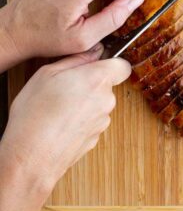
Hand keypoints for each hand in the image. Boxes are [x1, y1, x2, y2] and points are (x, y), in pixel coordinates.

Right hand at [0, 44, 128, 191]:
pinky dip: (79, 121)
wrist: (32, 157)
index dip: (110, 63)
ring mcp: (102, 122)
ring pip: (97, 104)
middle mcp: (106, 101)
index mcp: (98, 80)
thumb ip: (76, 59)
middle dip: (90, 84)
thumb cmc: (36, 114)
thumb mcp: (48, 73)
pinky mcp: (95, 139)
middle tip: (64, 86)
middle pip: (106, 86)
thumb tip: (93, 52)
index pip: (122, 66)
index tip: (95, 63)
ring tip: (57, 108)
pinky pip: (91, 122)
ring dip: (83, 103)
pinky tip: (59, 123)